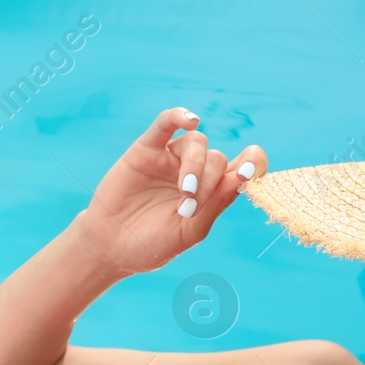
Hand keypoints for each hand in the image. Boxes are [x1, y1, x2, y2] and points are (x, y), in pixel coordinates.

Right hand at [73, 106, 266, 276]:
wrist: (111, 248)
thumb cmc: (152, 244)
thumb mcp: (190, 231)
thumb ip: (216, 204)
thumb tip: (244, 177)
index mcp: (213, 191)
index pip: (245, 165)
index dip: (254, 162)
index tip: (249, 172)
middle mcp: (197, 170)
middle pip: (218, 158)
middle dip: (208, 183)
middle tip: (187, 209)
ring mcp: (172, 158)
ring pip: (197, 143)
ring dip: (195, 165)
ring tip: (183, 192)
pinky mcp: (147, 149)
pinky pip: (166, 123)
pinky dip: (178, 116)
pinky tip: (190, 121)